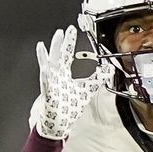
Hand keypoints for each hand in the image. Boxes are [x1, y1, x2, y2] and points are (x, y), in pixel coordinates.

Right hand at [34, 25, 111, 139]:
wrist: (59, 122)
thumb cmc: (68, 105)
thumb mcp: (87, 89)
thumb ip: (97, 79)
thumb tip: (108, 69)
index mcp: (64, 73)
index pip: (67, 54)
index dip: (70, 42)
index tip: (72, 30)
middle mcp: (56, 76)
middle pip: (57, 55)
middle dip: (59, 43)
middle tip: (63, 31)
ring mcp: (50, 84)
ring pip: (47, 66)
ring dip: (46, 55)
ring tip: (44, 45)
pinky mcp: (48, 95)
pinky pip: (46, 85)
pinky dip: (45, 78)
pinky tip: (45, 70)